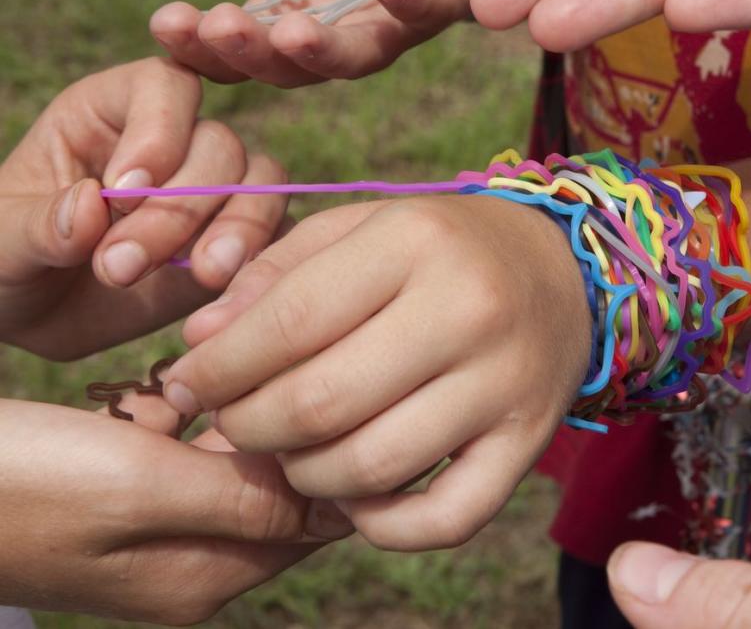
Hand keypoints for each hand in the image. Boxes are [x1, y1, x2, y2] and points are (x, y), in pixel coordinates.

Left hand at [0, 58, 286, 359]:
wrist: (32, 317)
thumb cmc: (3, 260)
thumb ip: (39, 226)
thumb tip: (90, 207)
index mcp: (113, 111)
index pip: (165, 87)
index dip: (158, 131)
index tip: (123, 192)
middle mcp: (176, 141)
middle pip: (218, 146)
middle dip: (179, 208)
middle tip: (120, 267)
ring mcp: (216, 192)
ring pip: (262, 184)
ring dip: (237, 231)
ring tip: (202, 278)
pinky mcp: (240, 242)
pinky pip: (278, 238)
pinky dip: (263, 263)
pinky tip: (227, 296)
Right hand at [0, 397, 348, 624]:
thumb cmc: (19, 484)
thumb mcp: (141, 488)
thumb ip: (248, 500)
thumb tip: (348, 506)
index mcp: (206, 575)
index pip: (315, 517)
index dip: (325, 450)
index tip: (315, 384)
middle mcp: (190, 563)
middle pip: (275, 483)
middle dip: (264, 425)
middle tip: (234, 373)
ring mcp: (152, 532)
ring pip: (227, 455)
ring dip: (215, 413)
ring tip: (177, 384)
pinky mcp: (117, 497)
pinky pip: (176, 447)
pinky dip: (168, 415)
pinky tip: (145, 394)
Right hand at [104, 0, 508, 86]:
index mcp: (286, 15)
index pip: (233, 50)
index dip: (199, 45)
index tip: (165, 19)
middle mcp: (339, 33)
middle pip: (289, 67)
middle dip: (252, 52)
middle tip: (218, 26)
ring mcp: (397, 23)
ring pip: (358, 56)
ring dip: (324, 50)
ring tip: (292, 29)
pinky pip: (432, 10)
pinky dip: (409, 0)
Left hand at [162, 194, 592, 550]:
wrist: (561, 269)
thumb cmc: (440, 248)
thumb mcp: (361, 228)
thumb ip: (274, 274)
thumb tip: (201, 344)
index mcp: (416, 242)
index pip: (287, 322)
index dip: (218, 368)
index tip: (186, 384)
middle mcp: (468, 311)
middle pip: (321, 402)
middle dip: (248, 426)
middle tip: (232, 422)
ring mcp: (504, 384)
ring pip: (370, 468)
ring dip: (303, 475)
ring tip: (291, 451)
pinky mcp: (528, 442)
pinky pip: (445, 519)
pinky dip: (381, 526)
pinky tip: (352, 497)